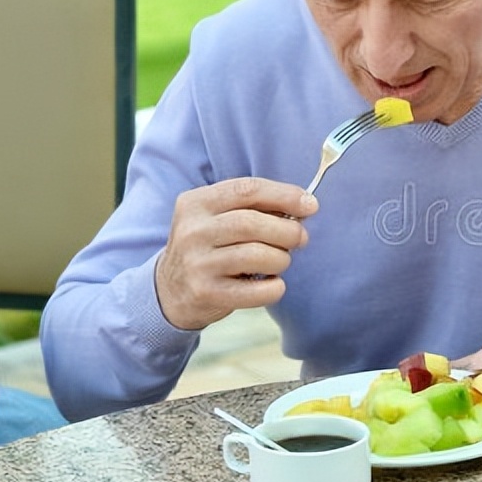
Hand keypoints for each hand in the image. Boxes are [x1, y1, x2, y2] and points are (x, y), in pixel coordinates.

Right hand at [155, 177, 317, 330]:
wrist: (170, 290)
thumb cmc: (210, 248)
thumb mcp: (219, 218)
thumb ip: (256, 208)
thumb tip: (305, 205)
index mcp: (196, 203)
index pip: (247, 189)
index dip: (285, 195)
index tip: (310, 205)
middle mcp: (192, 231)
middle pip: (253, 222)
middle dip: (287, 231)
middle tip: (301, 238)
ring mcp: (197, 263)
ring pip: (257, 255)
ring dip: (281, 259)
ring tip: (280, 262)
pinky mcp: (206, 293)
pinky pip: (256, 291)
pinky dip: (275, 288)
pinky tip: (272, 284)